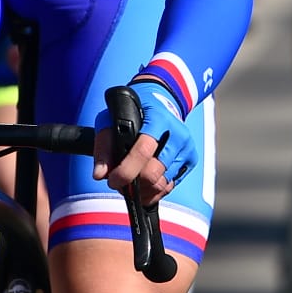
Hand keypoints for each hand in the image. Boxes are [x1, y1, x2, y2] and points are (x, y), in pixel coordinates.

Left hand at [94, 78, 193, 198]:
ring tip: (130, 185)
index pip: (143, 151)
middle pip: (154, 172)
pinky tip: (143, 185)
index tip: (112, 180)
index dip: (126, 171)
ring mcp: (186, 148)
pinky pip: (171, 186)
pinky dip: (154, 191)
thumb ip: (104, 145)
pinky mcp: (191, 160)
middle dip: (134, 184)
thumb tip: (101, 174)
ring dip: (143, 190)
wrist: (163, 101)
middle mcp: (177, 134)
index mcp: (159, 119)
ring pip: (163, 184)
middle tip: (119, 183)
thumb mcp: (113, 118)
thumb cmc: (135, 111)